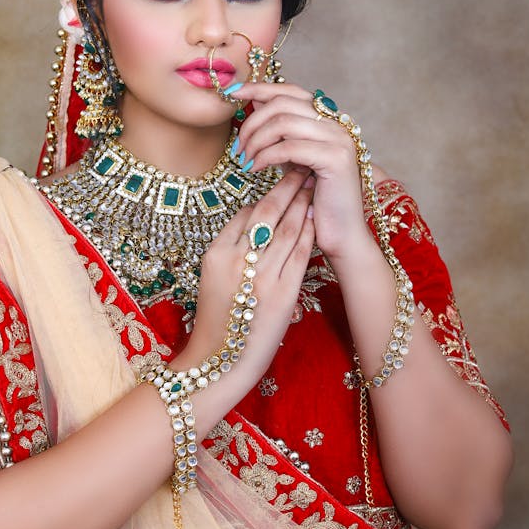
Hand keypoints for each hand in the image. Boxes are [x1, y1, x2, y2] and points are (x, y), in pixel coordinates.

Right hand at [178, 169, 314, 398]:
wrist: (221, 360)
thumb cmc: (218, 318)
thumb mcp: (213, 276)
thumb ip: (231, 248)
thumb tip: (253, 218)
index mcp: (216, 254)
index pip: (245, 214)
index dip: (265, 194)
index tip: (279, 180)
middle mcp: (237, 262)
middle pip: (266, 214)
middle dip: (286, 188)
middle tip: (300, 168)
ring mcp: (260, 277)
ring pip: (286, 230)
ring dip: (301, 205)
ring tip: (312, 186)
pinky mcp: (282, 294)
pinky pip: (299, 254)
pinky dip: (309, 233)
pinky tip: (316, 218)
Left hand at [232, 82, 371, 262]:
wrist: (342, 233)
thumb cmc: (316, 199)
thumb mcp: (293, 157)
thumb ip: (279, 132)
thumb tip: (253, 103)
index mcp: (328, 119)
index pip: (290, 90)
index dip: (259, 88)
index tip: (233, 94)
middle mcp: (337, 124)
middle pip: (283, 103)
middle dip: (252, 122)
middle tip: (238, 147)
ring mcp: (339, 139)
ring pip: (283, 122)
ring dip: (255, 140)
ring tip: (244, 160)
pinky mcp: (336, 159)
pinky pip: (289, 147)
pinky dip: (265, 156)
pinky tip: (254, 169)